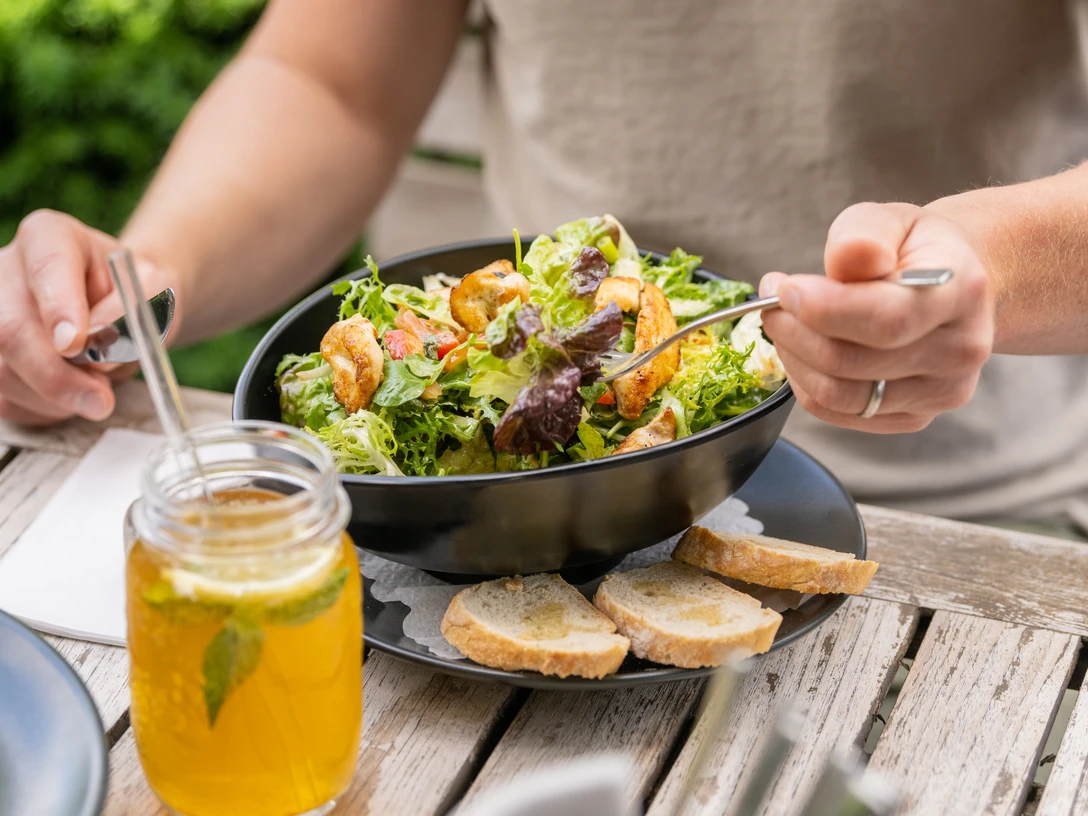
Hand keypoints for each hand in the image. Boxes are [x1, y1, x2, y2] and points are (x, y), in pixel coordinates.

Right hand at [0, 210, 173, 425]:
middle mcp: (6, 270)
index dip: (59, 309)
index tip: (77, 345)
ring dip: (55, 398)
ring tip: (96, 391)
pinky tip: (70, 397)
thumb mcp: (155, 291)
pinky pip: (3, 398)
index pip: (47, 268)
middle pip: (9, 329)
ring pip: (2, 370)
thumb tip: (97, 343)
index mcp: (50, 236)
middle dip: (56, 376)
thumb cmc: (137, 294)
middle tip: (101, 401)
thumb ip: (132, 309)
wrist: (123, 307)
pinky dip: (43, 410)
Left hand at [759, 202, 993, 432]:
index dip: (822, 309)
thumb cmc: (911, 250)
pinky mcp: (913, 418)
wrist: (948, 285)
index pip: (886, 319)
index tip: (783, 288)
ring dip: (793, 357)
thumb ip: (863, 234)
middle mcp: (960, 350)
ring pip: (836, 394)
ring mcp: (940, 391)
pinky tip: (803, 350)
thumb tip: (848, 257)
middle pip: (850, 361)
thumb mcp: (887, 220)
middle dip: (793, 330)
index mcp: (961, 291)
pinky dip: (805, 381)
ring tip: (783, 322)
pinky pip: (836, 411)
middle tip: (772, 301)